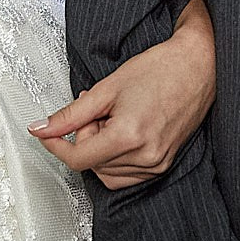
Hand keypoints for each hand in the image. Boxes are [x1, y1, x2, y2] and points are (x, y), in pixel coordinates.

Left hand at [30, 0, 214, 187]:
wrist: (198, 65)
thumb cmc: (160, 69)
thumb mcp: (107, 88)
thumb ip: (71, 114)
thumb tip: (41, 129)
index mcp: (129, 136)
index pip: (78, 159)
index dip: (56, 146)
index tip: (47, 134)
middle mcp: (146, 156)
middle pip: (92, 165)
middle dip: (85, 139)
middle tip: (95, 110)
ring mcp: (157, 164)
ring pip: (107, 174)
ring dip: (100, 150)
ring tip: (112, 118)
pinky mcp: (164, 164)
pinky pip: (127, 175)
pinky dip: (115, 158)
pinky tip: (123, 132)